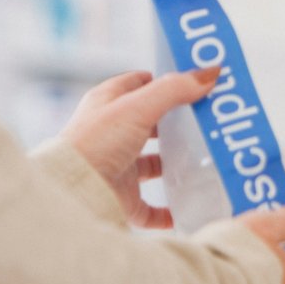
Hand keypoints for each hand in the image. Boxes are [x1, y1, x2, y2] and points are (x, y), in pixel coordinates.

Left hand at [58, 68, 219, 229]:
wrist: (74, 191)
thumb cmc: (96, 142)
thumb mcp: (138, 107)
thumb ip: (174, 89)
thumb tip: (210, 73)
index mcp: (108, 105)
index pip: (138, 84)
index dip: (164, 81)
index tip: (195, 83)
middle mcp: (111, 136)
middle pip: (149, 125)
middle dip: (176, 124)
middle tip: (207, 122)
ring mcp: (117, 169)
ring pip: (151, 166)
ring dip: (175, 165)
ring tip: (204, 161)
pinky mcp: (123, 200)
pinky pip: (151, 209)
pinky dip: (170, 210)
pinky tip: (190, 207)